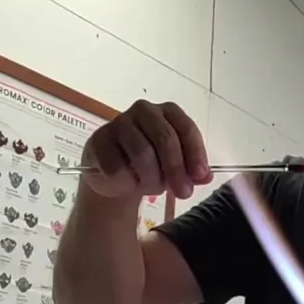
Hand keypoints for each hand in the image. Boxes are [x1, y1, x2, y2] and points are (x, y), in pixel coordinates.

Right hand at [81, 100, 211, 199]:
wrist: (115, 177)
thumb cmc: (150, 167)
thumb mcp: (176, 169)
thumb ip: (192, 171)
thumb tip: (205, 176)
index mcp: (168, 112)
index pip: (185, 128)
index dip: (195, 153)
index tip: (199, 176)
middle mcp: (144, 111)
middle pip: (165, 138)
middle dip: (176, 169)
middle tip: (182, 193)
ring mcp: (119, 123)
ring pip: (142, 153)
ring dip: (151, 178)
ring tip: (152, 187)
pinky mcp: (98, 140)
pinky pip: (117, 166)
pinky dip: (127, 182)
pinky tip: (127, 183)